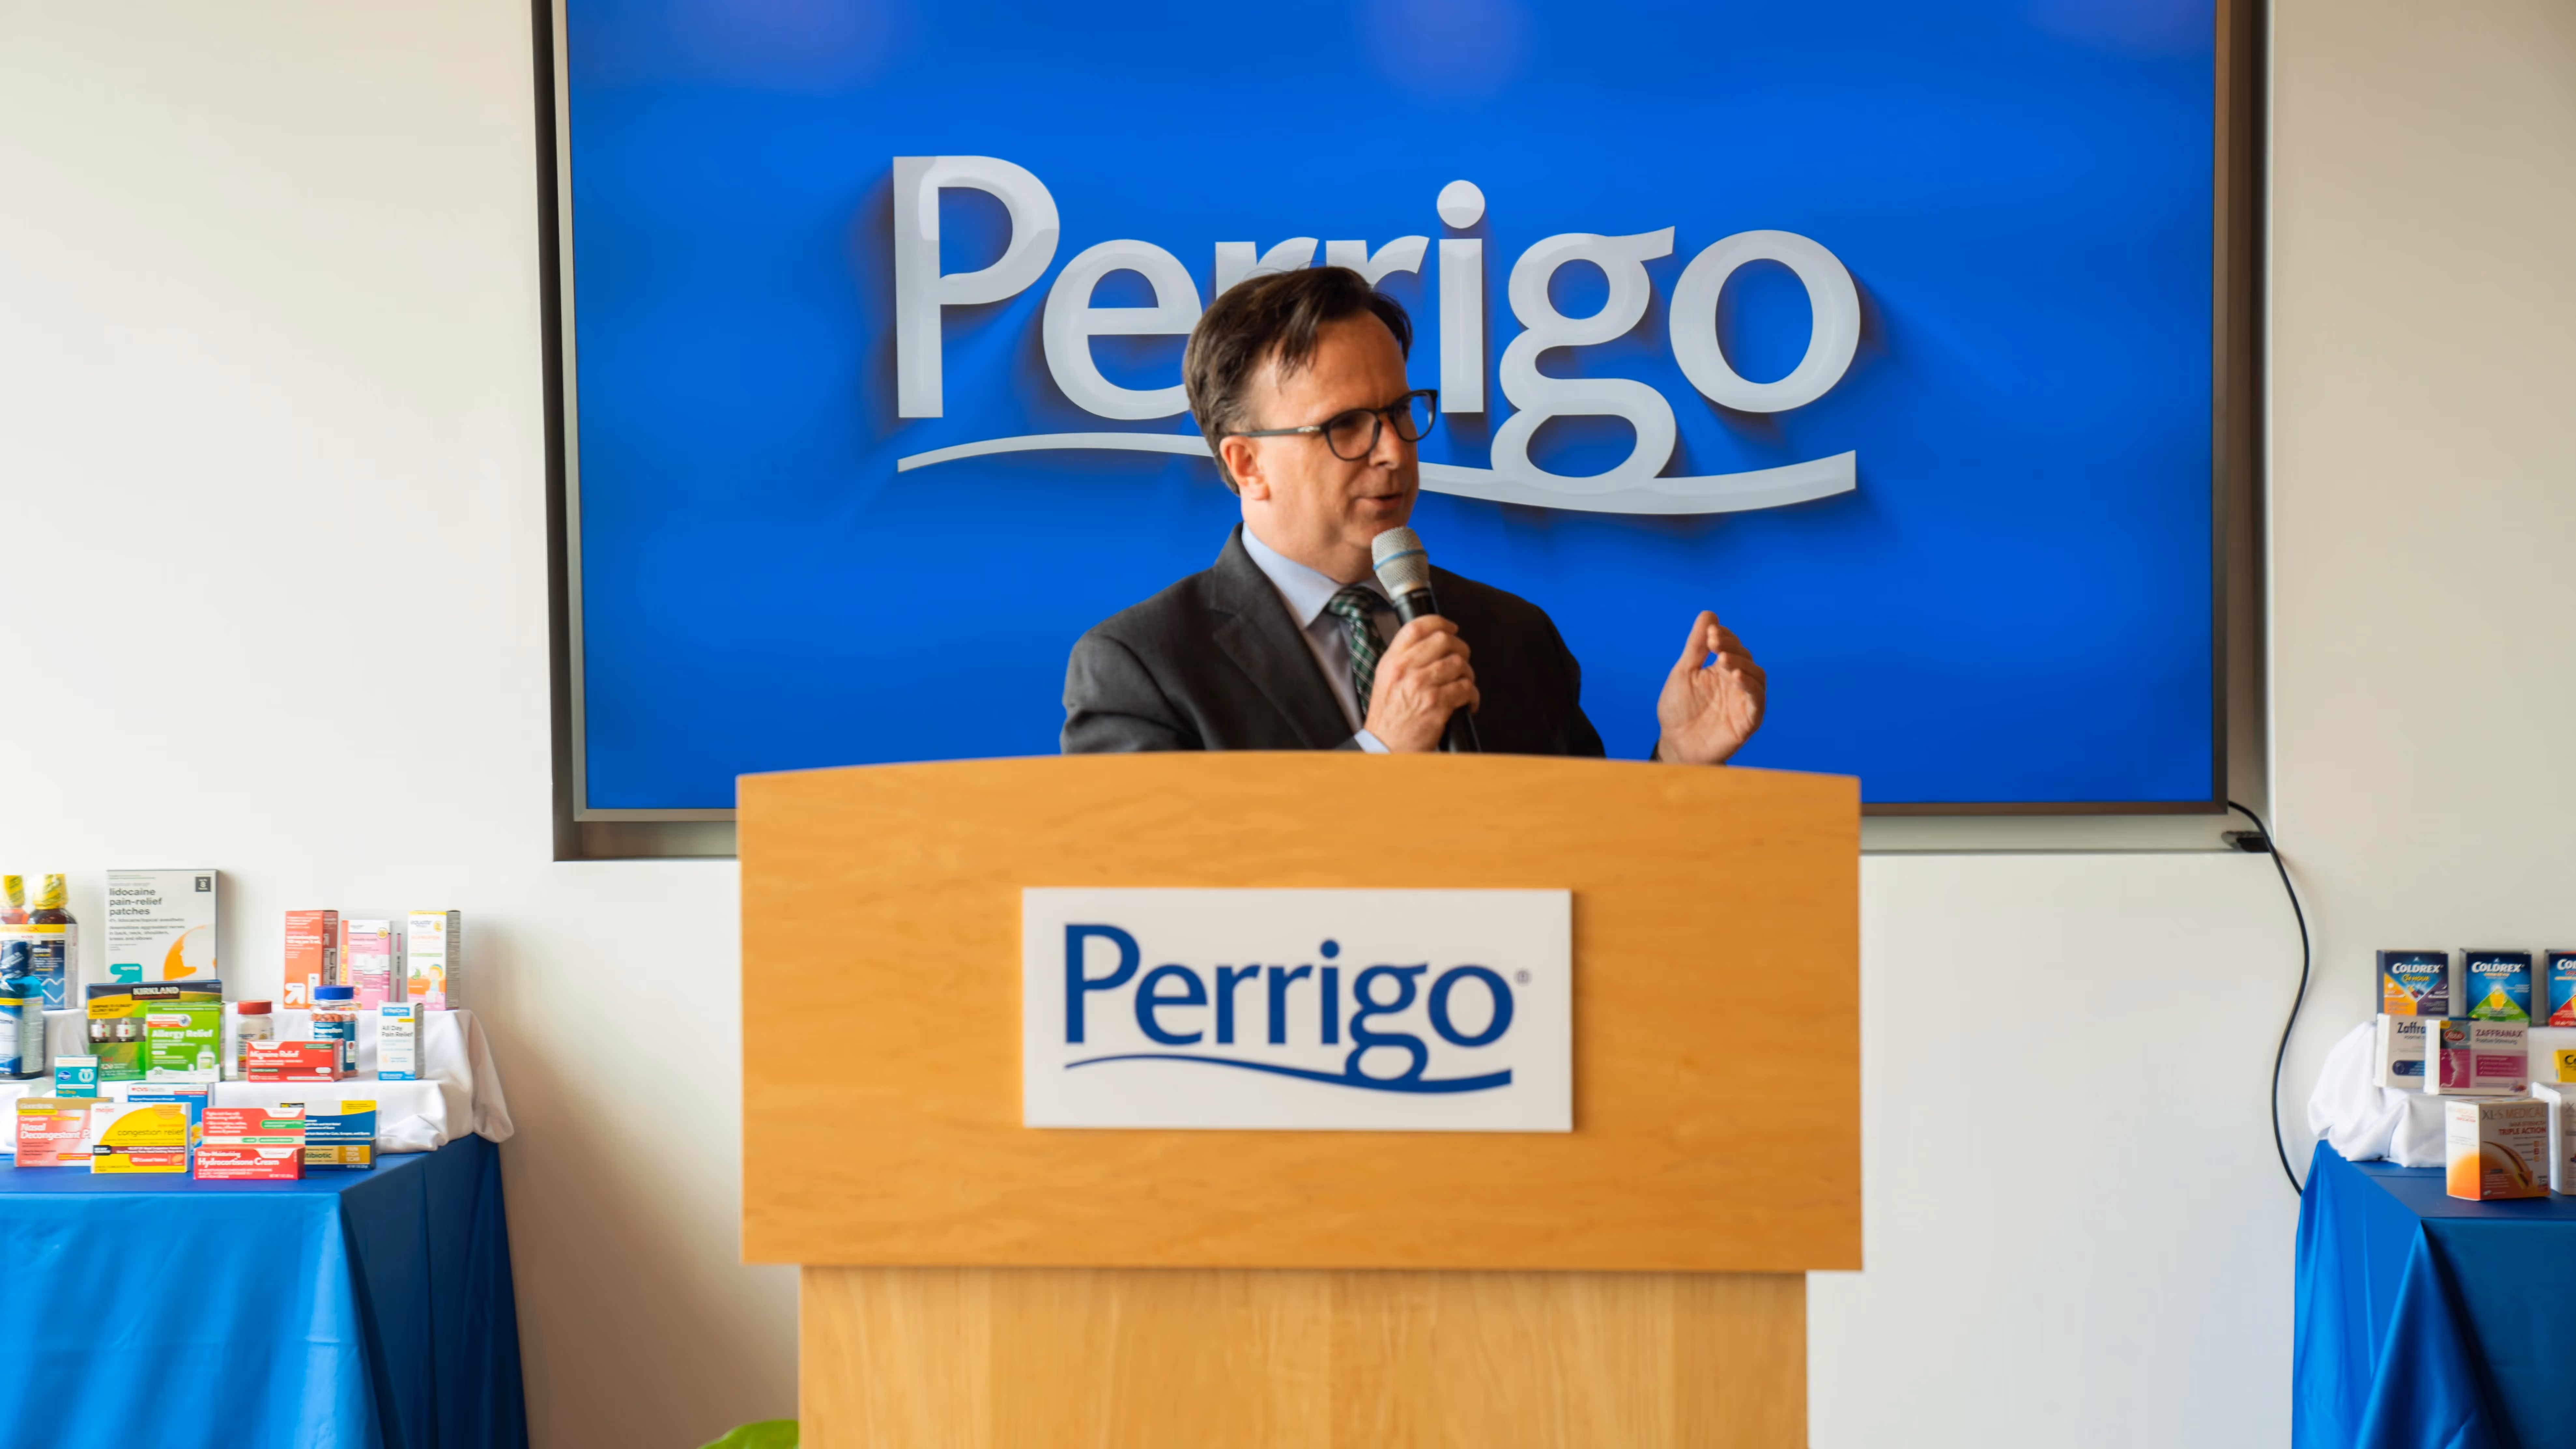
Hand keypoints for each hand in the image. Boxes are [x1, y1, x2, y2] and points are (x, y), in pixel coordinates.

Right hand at [1365, 616, 1478, 751]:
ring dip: (1468, 674)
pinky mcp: (1437, 705)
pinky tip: (1468, 703)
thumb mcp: (1386, 681)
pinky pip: (1466, 688)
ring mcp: (1421, 686)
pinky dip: (1473, 696)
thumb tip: (1431, 645)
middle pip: (1443, 640)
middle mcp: (1405, 669)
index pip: (1416, 627)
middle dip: (1460, 648)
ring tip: (1463, 685)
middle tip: (1462, 660)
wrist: (1384, 748)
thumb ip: (1405, 660)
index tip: (1451, 628)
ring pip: (1458, 663)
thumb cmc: (1387, 718)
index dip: (1439, 622)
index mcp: (1392, 661)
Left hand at [1654, 611, 1765, 764]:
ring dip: (1742, 664)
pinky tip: (1736, 677)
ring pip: (1756, 676)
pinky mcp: (1748, 720)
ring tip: (1724, 660)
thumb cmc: (1678, 710)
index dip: (1723, 636)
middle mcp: (1736, 682)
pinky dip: (1750, 687)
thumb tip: (1709, 614)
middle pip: (1745, 657)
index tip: (1709, 633)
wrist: (1675, 744)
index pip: (1731, 645)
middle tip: (1714, 643)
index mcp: (1721, 669)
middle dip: (1731, 647)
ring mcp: (1743, 700)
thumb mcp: (1684, 673)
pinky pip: (1757, 701)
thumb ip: (1696, 646)